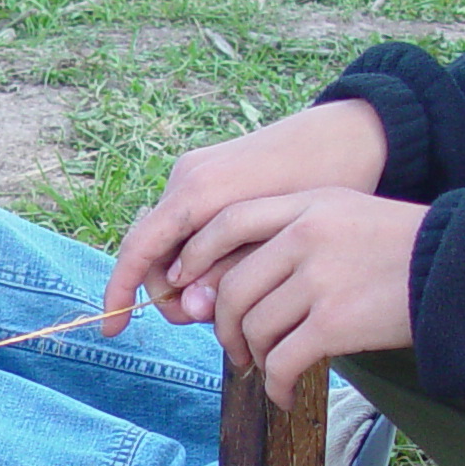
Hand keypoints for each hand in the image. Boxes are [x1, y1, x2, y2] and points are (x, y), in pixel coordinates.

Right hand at [102, 99, 388, 332]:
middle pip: (154, 251)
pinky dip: (198, 254)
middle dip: (170, 292)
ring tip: (225, 298)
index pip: (139, 248)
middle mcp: (186, 178)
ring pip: (172, 240)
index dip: (120, 293)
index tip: (113, 331)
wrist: (351, 134)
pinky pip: (187, 224)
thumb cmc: (321, 185)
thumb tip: (186, 309)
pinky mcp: (209, 174)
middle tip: (206, 321)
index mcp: (198, 191)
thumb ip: (227, 275)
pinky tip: (230, 270)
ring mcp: (195, 173)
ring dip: (187, 276)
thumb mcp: (276, 241)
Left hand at [173, 188, 427, 405]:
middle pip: (233, 286)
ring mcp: (319, 279)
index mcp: (307, 205)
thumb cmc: (405, 248)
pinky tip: (283, 394)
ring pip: (254, 327)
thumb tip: (234, 285)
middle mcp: (307, 236)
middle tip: (234, 348)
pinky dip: (275, 384)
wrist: (463, 269)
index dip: (198, 255)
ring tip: (269, 368)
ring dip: (254, 357)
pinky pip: (281, 361)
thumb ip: (295, 234)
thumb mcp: (349, 214)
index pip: (229, 221)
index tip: (187, 283)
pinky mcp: (334, 322)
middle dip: (224, 326)